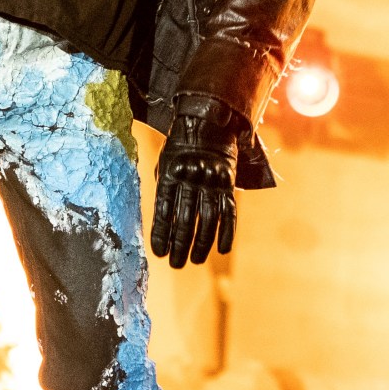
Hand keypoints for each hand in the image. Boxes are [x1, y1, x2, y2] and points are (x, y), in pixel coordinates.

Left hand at [152, 94, 241, 268]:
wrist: (208, 124)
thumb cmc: (180, 149)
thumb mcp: (164, 164)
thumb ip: (164, 191)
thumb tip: (162, 224)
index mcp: (170, 174)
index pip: (164, 211)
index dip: (161, 234)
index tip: (159, 253)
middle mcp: (191, 179)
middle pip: (185, 220)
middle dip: (180, 245)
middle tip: (176, 264)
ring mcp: (211, 182)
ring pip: (207, 220)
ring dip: (201, 244)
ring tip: (194, 261)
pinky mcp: (228, 184)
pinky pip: (229, 212)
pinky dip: (227, 233)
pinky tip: (221, 249)